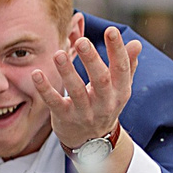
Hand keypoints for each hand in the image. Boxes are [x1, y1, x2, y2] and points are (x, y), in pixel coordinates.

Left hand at [26, 15, 140, 151]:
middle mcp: (104, 103)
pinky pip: (54, 103)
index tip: (110, 30)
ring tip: (58, 54)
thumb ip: (127, 65)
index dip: (117, 50)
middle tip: (82, 41)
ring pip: (76, 91)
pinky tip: (36, 74)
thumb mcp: (119, 88)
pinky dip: (45, 89)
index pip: (121, 69)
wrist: (92, 142)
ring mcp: (84, 112)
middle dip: (91, 60)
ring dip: (67, 72)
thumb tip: (136, 43)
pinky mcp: (65, 118)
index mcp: (120, 91)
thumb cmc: (105, 104)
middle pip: (100, 80)